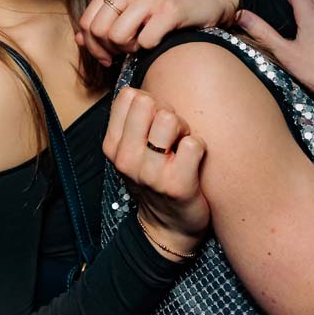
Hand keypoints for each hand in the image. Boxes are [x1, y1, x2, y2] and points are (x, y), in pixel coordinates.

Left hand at [77, 0, 238, 65]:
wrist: (210, 0)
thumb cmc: (167, 9)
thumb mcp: (132, 10)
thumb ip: (104, 22)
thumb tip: (79, 39)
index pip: (86, 21)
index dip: (93, 46)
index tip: (107, 56)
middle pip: (98, 30)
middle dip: (109, 50)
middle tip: (125, 52)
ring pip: (117, 36)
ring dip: (128, 49)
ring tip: (142, 44)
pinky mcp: (170, 10)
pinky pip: (144, 42)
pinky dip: (149, 49)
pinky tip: (159, 40)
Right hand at [103, 87, 209, 258]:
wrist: (169, 227)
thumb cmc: (154, 178)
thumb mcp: (131, 151)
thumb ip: (133, 121)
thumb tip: (144, 88)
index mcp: (113, 146)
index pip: (128, 96)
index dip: (148, 103)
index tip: (153, 124)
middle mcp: (126, 159)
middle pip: (148, 102)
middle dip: (166, 112)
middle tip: (171, 137)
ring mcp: (150, 174)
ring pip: (170, 119)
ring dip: (184, 129)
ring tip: (182, 148)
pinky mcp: (178, 186)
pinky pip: (194, 144)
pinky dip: (200, 149)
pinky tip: (194, 163)